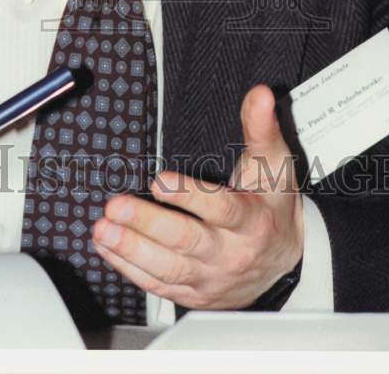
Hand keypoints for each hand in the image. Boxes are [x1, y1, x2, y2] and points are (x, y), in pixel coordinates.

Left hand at [91, 84, 303, 309]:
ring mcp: (212, 278)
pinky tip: (107, 247)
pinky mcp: (195, 294)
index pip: (221, 210)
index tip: (159, 180)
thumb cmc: (272, 202)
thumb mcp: (273, 162)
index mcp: (251, 221)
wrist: (286, 258)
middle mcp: (231, 254)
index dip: (189, 196)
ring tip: (103, 228)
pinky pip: (160, 286)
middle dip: (148, 224)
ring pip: (169, 269)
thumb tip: (260, 93)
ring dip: (131, 249)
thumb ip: (261, 127)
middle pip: (187, 241)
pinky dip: (130, 268)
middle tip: (115, 206)